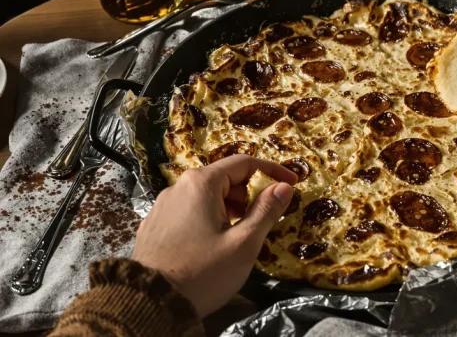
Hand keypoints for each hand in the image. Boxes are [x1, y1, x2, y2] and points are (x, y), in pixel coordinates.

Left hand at [131, 155, 297, 316]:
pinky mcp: (154, 225)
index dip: (272, 171)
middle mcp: (178, 187)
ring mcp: (162, 206)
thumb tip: (283, 188)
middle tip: (270, 214)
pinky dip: (209, 218)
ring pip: (205, 197)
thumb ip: (266, 212)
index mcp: (201, 184)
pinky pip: (189, 212)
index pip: (244, 163)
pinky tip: (215, 241)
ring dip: (230, 207)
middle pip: (223, 178)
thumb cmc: (203, 272)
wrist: (150, 304)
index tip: (293, 183)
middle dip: (250, 192)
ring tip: (244, 232)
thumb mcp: (243, 244)